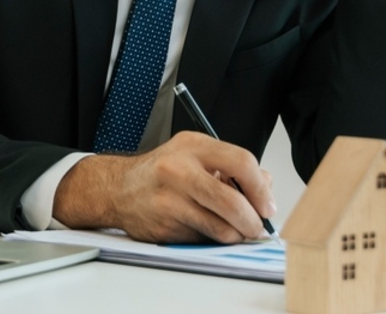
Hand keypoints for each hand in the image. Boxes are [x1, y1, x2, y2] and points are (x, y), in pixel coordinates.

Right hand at [52, 131, 274, 243]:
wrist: (118, 188)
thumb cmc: (162, 172)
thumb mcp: (195, 154)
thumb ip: (231, 167)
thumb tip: (265, 186)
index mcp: (193, 146)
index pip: (241, 163)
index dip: (260, 189)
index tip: (267, 205)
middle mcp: (179, 170)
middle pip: (231, 201)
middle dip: (252, 221)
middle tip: (257, 227)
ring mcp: (169, 199)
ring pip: (219, 227)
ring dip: (236, 235)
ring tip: (236, 232)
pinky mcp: (163, 224)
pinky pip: (201, 238)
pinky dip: (212, 240)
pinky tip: (207, 231)